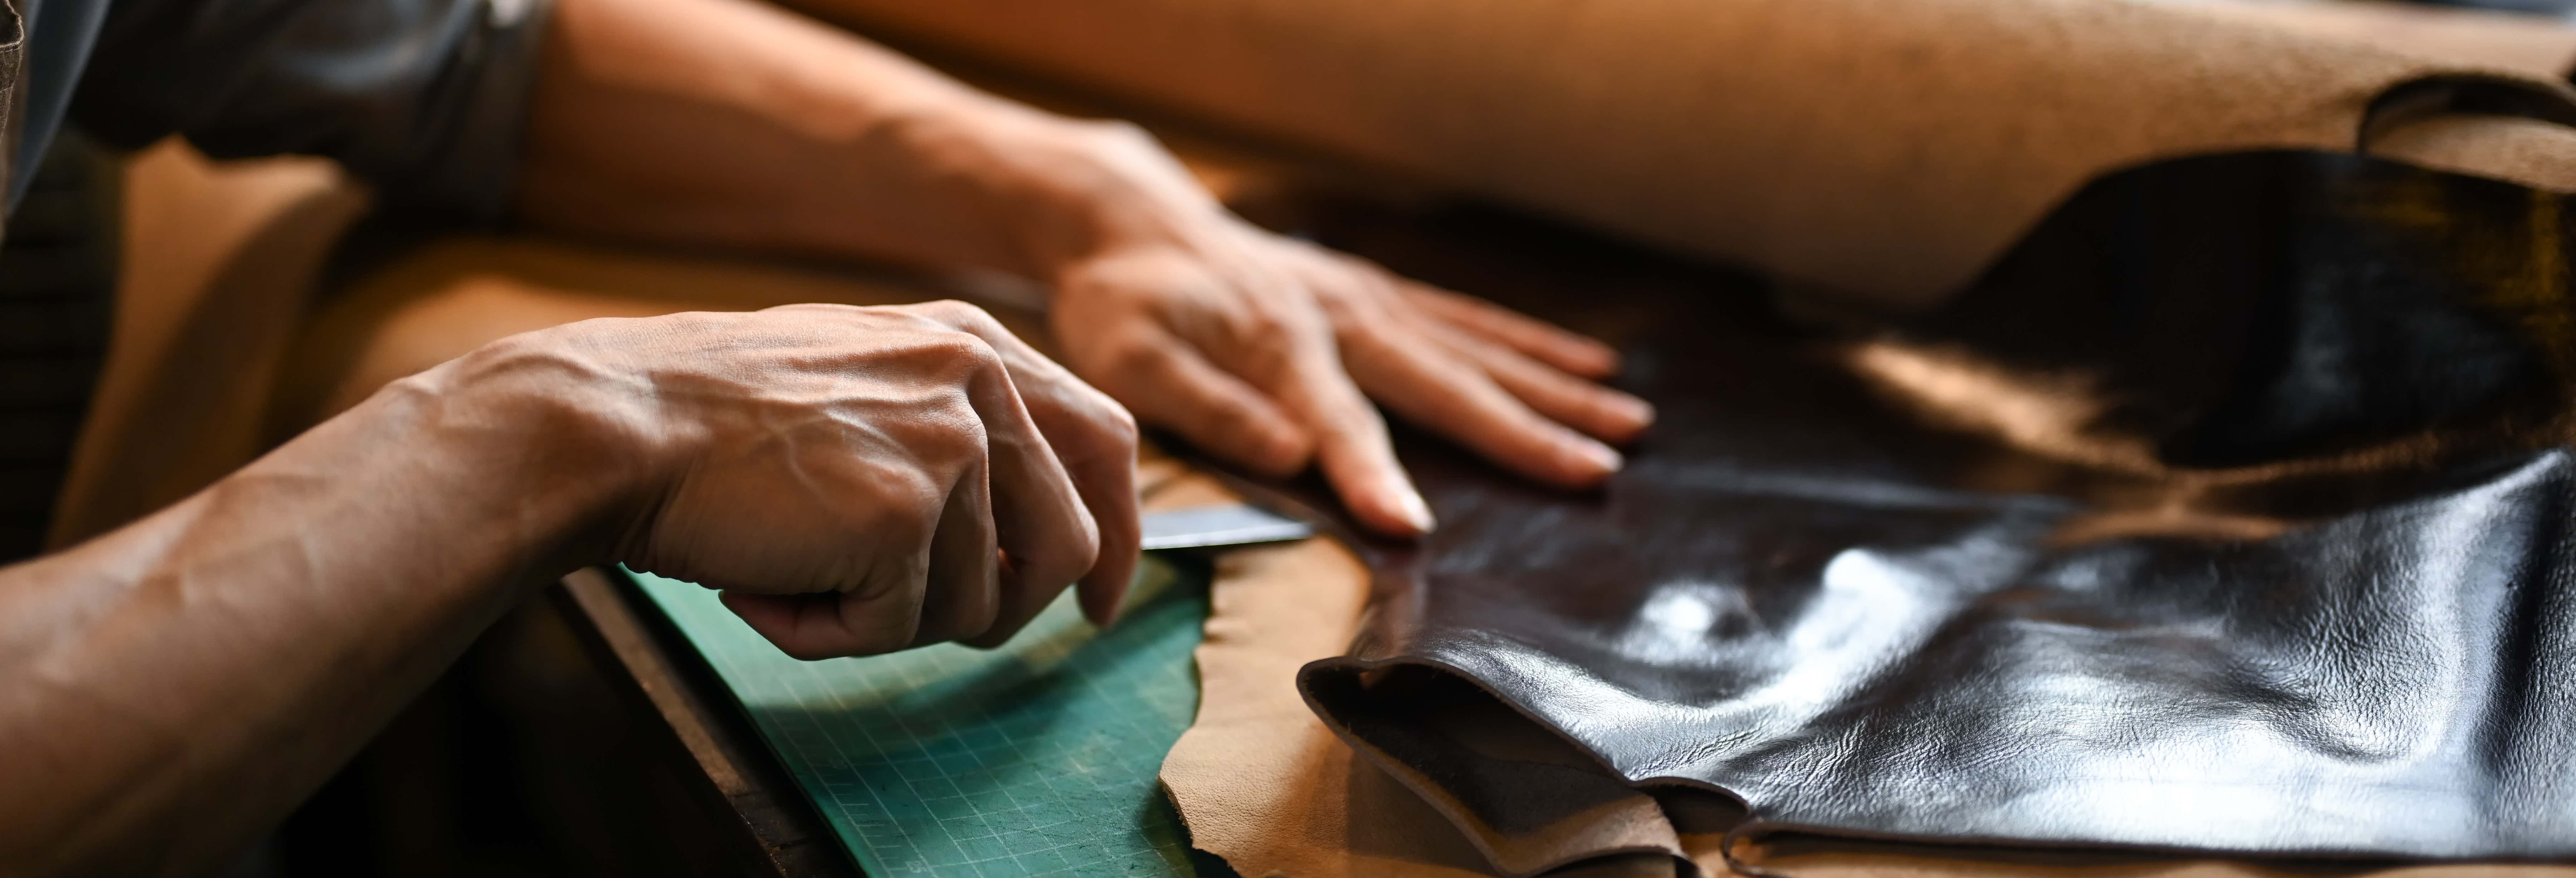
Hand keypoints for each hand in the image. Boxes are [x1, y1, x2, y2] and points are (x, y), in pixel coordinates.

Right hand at [471, 301, 1139, 657]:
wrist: (619, 421)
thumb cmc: (716, 420)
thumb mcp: (862, 382)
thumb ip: (952, 431)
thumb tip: (1023, 536)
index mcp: (973, 345)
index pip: (1104, 441)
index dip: (1119, 531)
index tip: (1101, 599)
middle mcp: (978, 382)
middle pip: (1068, 542)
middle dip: (1007, 608)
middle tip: (924, 623)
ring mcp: (950, 446)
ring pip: (978, 603)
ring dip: (886, 619)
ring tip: (796, 570)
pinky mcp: (906, 514)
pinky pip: (899, 627)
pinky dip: (829, 631)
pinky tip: (768, 583)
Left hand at [1045, 151, 1651, 535]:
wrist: (1135, 223)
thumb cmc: (1124, 303)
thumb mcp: (1131, 359)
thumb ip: (1206, 407)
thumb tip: (1285, 452)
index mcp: (1279, 346)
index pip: (1335, 425)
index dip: (1372, 479)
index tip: (1415, 529)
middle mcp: (1343, 318)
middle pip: (1443, 384)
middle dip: (1523, 432)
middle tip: (1596, 474)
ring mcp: (1371, 299)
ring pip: (1477, 350)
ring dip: (1554, 389)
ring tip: (1628, 423)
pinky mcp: (1381, 291)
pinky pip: (1469, 320)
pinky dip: (1534, 343)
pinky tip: (1589, 366)